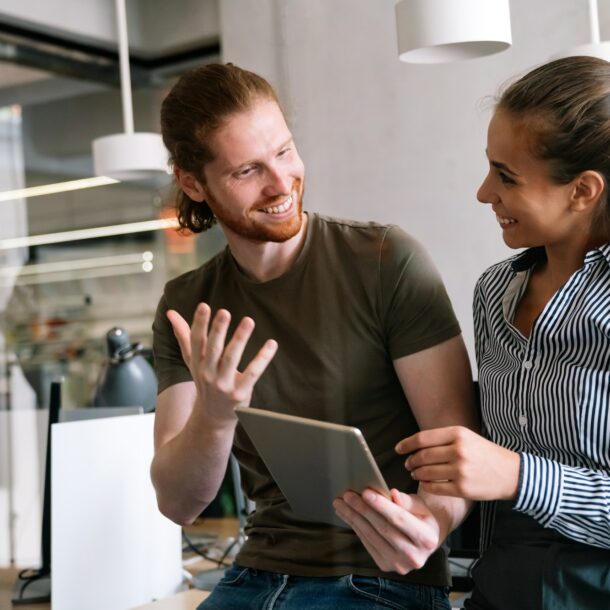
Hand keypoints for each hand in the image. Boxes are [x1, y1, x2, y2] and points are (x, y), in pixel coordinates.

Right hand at [167, 304, 277, 424]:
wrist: (212, 417)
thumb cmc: (205, 380)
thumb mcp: (193, 359)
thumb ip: (184, 334)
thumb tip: (170, 312)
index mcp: (197, 362)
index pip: (196, 340)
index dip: (199, 323)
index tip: (204, 306)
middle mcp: (208, 373)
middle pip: (213, 349)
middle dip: (218, 330)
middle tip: (224, 312)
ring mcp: (223, 384)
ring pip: (231, 359)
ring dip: (240, 339)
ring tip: (248, 321)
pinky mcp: (239, 393)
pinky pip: (252, 373)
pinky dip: (262, 359)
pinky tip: (271, 344)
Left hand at [333, 488, 440, 574]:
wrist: (425, 541)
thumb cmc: (421, 517)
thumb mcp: (421, 506)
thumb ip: (407, 501)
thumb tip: (392, 494)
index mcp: (427, 539)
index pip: (399, 519)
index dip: (381, 505)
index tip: (365, 492)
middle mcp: (414, 556)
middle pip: (382, 528)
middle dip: (362, 509)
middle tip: (347, 495)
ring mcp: (399, 564)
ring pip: (371, 536)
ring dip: (353, 518)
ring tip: (340, 503)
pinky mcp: (385, 565)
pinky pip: (367, 543)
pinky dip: (356, 527)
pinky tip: (347, 515)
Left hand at [397, 426, 519, 500]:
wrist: (511, 473)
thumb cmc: (485, 453)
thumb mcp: (467, 437)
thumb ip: (443, 438)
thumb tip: (415, 444)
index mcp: (458, 433)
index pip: (423, 438)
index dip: (406, 444)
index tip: (398, 449)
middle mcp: (458, 450)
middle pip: (423, 456)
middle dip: (411, 461)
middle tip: (407, 464)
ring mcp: (460, 470)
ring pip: (427, 472)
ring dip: (417, 473)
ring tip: (415, 473)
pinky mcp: (463, 488)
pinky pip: (435, 487)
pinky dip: (426, 486)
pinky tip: (425, 484)